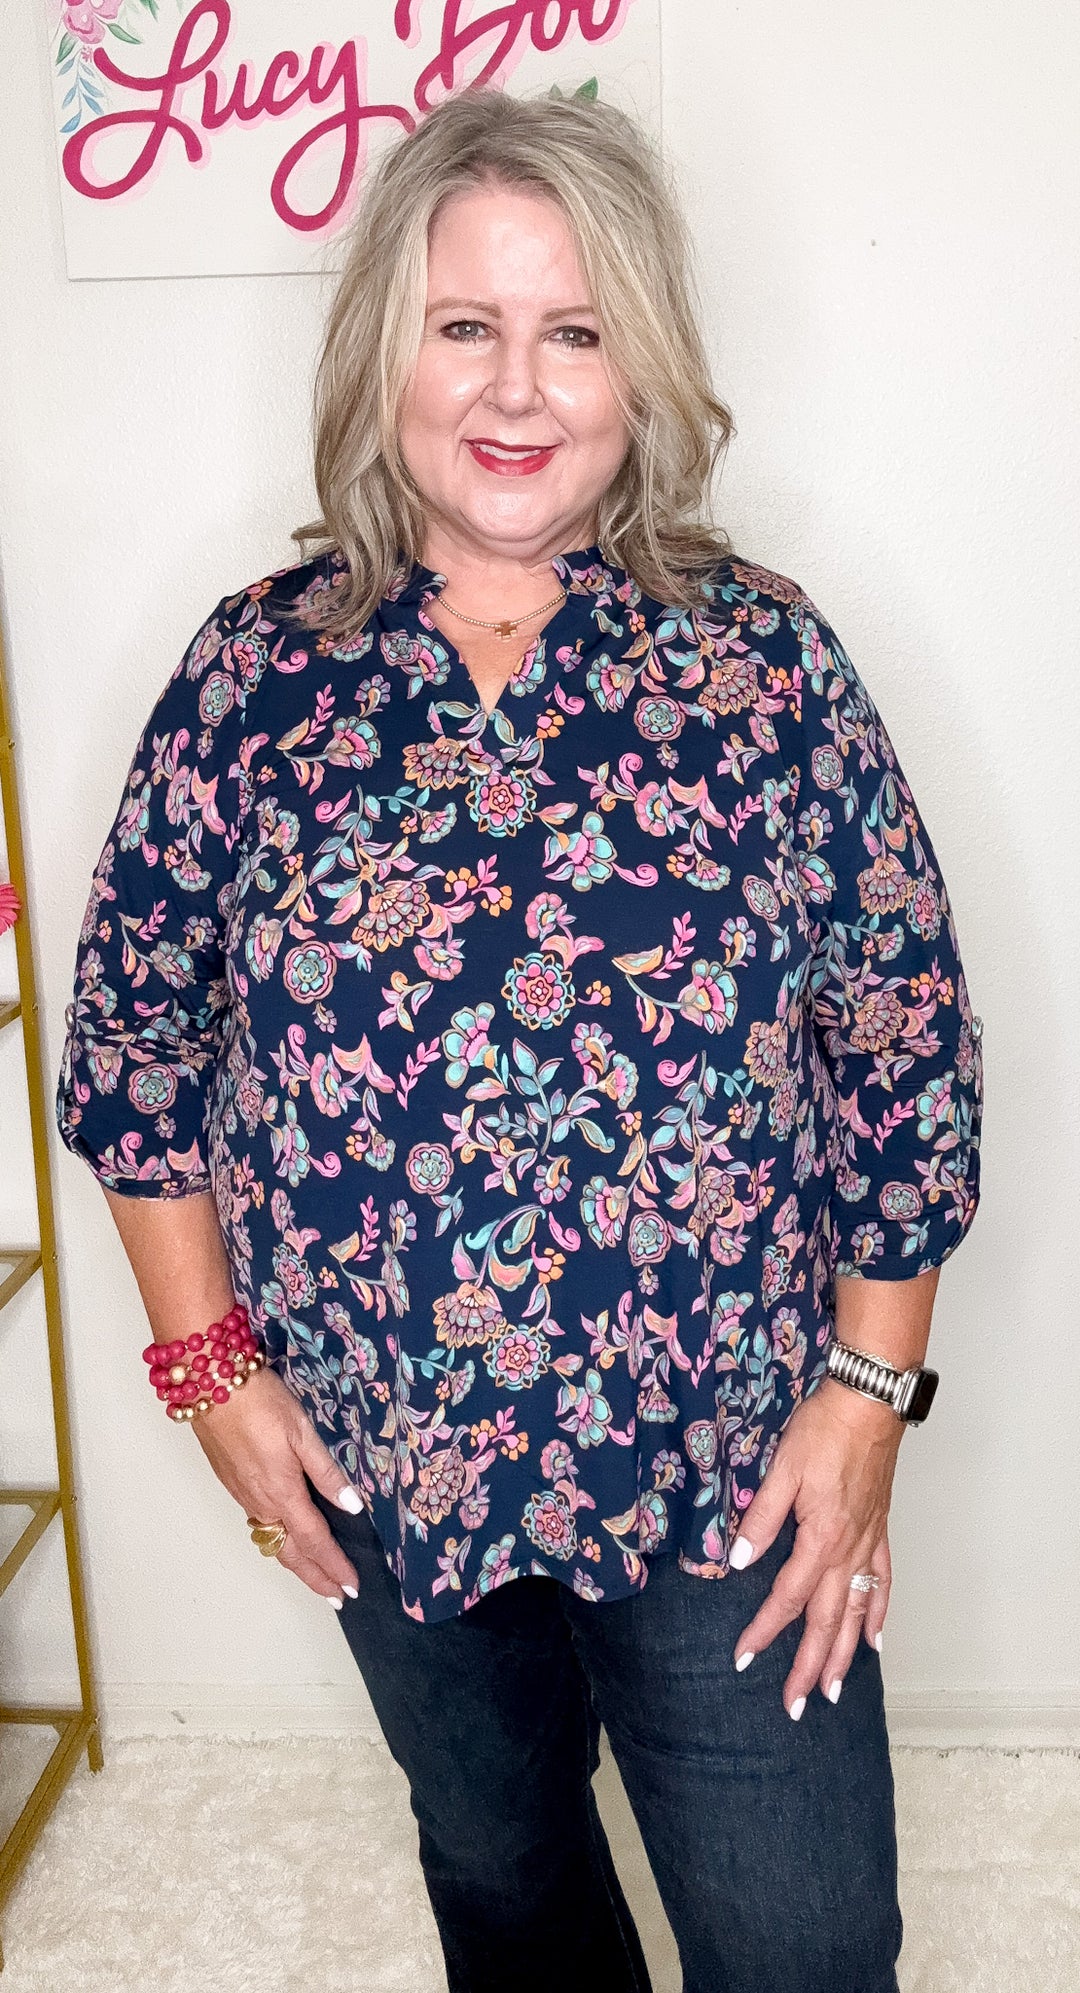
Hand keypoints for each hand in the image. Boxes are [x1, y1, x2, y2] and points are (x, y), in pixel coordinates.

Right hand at [191, 1366, 361, 1607]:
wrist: (209, 1385)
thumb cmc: (261, 1402)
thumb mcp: (302, 1431)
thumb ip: (326, 1471)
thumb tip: (351, 1507)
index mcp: (282, 1492)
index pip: (314, 1540)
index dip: (334, 1566)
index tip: (351, 1588)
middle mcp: (259, 1503)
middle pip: (288, 1553)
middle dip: (314, 1577)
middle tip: (335, 1597)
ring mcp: (242, 1495)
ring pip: (271, 1541)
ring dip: (295, 1563)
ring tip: (314, 1574)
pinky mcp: (230, 1484)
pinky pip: (257, 1525)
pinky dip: (275, 1542)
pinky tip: (284, 1537)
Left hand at [729, 1376, 899, 1715]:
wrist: (868, 1406)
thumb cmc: (822, 1432)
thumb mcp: (781, 1471)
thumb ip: (759, 1518)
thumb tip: (737, 1561)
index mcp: (820, 1539)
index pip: (788, 1599)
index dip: (765, 1632)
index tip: (745, 1660)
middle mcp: (848, 1551)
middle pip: (828, 1622)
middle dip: (810, 1667)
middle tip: (795, 1707)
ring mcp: (868, 1544)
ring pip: (858, 1613)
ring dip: (846, 1656)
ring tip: (834, 1692)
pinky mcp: (880, 1531)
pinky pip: (883, 1583)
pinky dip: (879, 1615)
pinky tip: (876, 1640)